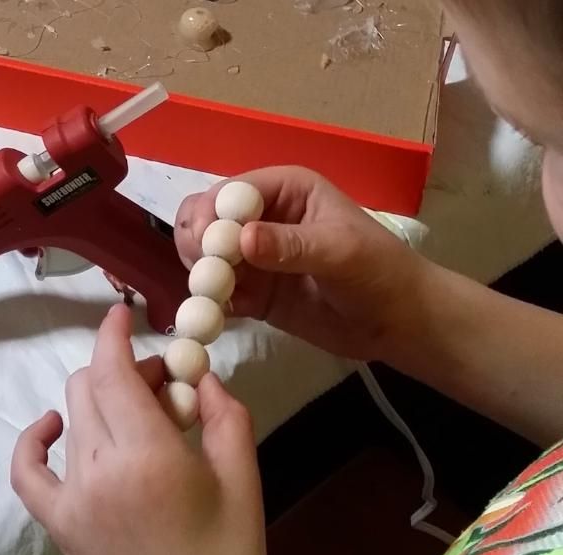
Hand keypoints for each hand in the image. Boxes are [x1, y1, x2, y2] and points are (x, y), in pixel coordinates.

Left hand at [10, 305, 265, 554]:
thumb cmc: (228, 551)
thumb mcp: (244, 477)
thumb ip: (225, 413)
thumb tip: (197, 373)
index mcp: (148, 457)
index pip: (112, 372)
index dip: (113, 333)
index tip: (123, 313)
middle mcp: (99, 472)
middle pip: (91, 387)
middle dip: (122, 369)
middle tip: (161, 384)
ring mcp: (72, 500)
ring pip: (70, 417)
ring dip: (100, 400)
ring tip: (137, 416)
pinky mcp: (58, 524)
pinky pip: (27, 470)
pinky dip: (35, 439)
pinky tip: (54, 426)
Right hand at [173, 165, 431, 360]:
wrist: (399, 322)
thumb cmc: (380, 272)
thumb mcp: (340, 252)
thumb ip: (290, 245)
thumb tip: (242, 239)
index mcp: (285, 189)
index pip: (231, 192)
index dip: (212, 214)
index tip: (208, 245)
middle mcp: (262, 216)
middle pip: (205, 217)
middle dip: (197, 240)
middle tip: (204, 270)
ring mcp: (253, 256)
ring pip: (203, 253)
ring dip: (199, 271)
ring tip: (213, 293)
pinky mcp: (252, 291)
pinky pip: (216, 291)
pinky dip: (210, 301)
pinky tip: (221, 313)